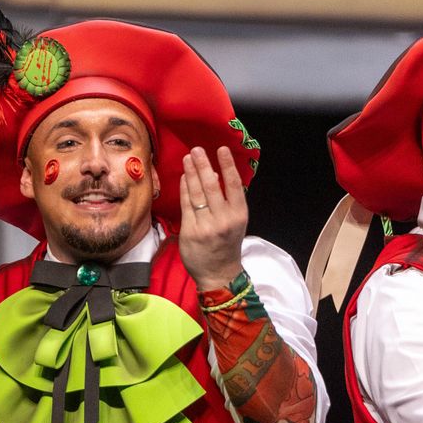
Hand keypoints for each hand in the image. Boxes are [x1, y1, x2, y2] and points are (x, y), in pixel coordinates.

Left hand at [179, 145, 249, 290]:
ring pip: (196, 194)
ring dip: (191, 173)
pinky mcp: (190, 231)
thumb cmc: (227, 244)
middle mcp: (223, 219)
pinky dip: (184, 189)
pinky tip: (184, 177)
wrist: (218, 273)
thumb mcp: (235, 221)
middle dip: (203, 165)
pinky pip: (186, 205)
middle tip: (197, 150)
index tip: (222, 149)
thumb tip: (215, 175)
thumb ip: (228, 200)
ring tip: (188, 158)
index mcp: (239, 215)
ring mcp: (205, 226)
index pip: (233, 185)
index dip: (227, 165)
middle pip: (211, 186)